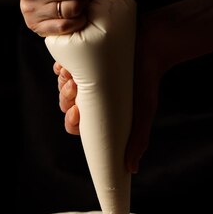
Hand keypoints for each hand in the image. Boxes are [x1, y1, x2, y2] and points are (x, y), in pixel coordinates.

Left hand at [53, 15, 166, 173]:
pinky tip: (66, 64)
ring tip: (72, 74)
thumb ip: (137, 140)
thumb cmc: (147, 80)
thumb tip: (131, 169)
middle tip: (74, 87)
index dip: (70, 121)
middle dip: (65, 98)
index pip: (75, 125)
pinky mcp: (83, 55)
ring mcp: (85, 75)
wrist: (152, 44)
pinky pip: (62, 63)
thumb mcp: (143, 112)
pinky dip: (60, 65)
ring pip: (61, 85)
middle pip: (65, 105)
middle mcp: (90, 95)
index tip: (76, 112)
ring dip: (62, 82)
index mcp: (100, 112)